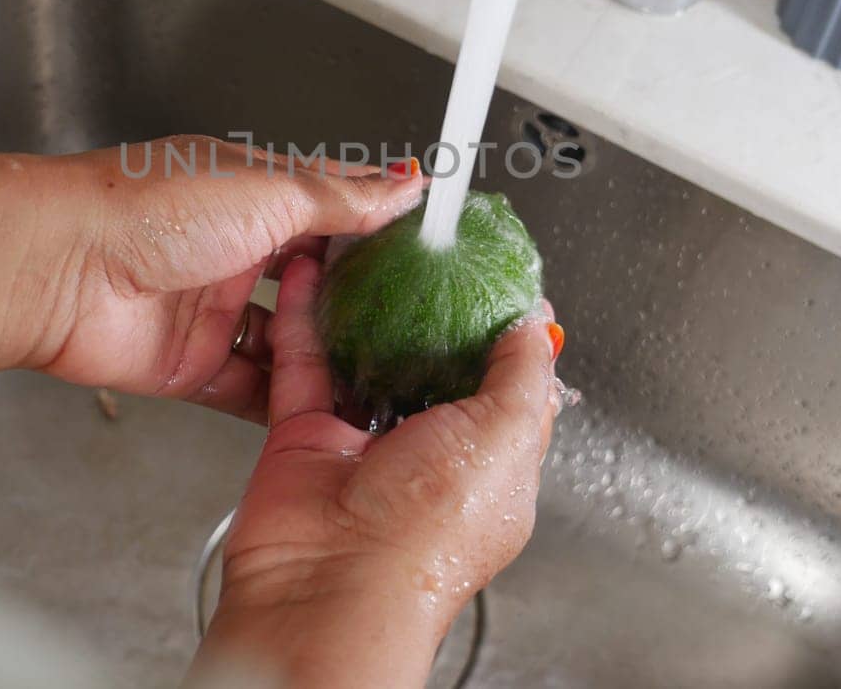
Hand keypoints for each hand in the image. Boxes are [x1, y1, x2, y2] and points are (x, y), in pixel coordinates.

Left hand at [26, 136, 424, 420]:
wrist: (63, 268)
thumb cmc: (149, 207)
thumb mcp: (268, 190)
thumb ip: (341, 198)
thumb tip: (405, 186)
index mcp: (252, 194)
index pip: (332, 208)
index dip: (379, 226)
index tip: (431, 247)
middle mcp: (234, 249)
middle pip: (313, 281)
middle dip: (359, 300)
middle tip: (417, 320)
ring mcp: (213, 309)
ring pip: (287, 340)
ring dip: (326, 355)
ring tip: (383, 373)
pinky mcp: (191, 363)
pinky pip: (248, 389)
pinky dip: (283, 400)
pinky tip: (327, 411)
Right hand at [191, 256, 561, 687]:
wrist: (330, 590)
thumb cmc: (423, 539)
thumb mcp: (504, 438)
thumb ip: (522, 376)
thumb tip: (536, 326)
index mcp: (490, 468)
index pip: (507, 387)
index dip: (505, 332)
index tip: (498, 278)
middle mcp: (427, 457)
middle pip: (431, 363)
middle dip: (429, 310)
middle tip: (428, 251)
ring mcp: (364, 446)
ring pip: (365, 355)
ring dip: (365, 305)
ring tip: (371, 250)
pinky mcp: (306, 435)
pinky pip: (304, 363)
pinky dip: (306, 316)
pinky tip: (311, 274)